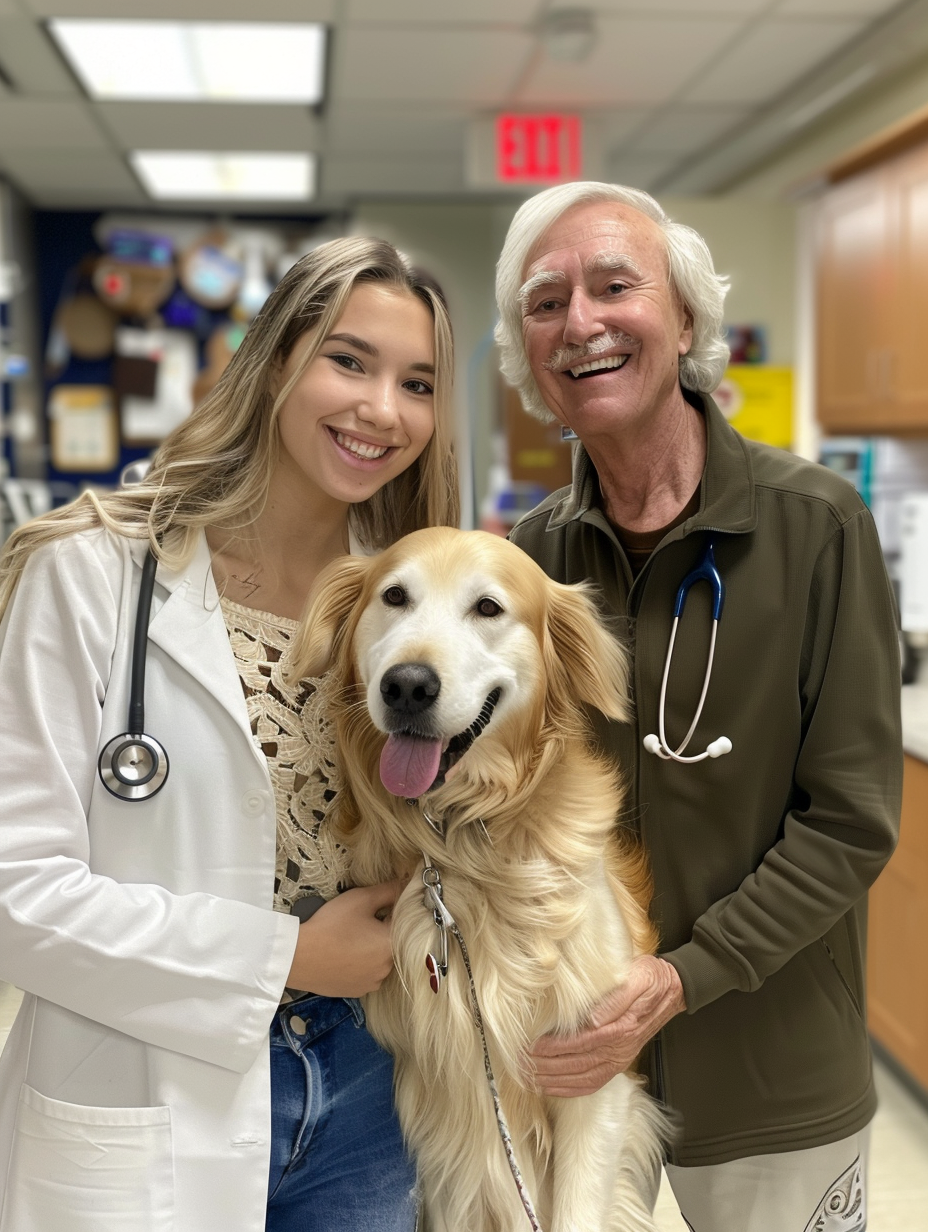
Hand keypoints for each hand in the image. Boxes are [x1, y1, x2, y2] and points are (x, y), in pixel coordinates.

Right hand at [286, 881, 403, 997]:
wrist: (299, 957)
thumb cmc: (331, 926)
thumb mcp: (361, 899)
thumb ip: (388, 891)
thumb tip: (405, 885)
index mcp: (392, 945)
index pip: (400, 922)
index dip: (385, 912)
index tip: (369, 909)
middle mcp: (388, 968)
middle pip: (390, 942)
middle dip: (379, 931)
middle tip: (355, 923)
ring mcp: (373, 983)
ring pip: (379, 959)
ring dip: (370, 949)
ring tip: (347, 939)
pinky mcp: (358, 991)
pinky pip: (366, 973)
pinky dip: (360, 964)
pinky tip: (343, 955)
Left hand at [527, 956, 685, 1097]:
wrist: (673, 990)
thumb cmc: (651, 979)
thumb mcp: (637, 977)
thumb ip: (616, 998)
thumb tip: (593, 1018)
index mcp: (621, 1027)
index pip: (581, 1042)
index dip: (554, 1047)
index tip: (531, 1047)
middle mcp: (620, 1048)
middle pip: (577, 1064)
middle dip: (546, 1066)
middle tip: (521, 1064)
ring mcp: (620, 1058)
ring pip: (582, 1077)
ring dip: (554, 1080)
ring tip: (530, 1077)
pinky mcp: (619, 1062)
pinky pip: (594, 1082)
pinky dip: (571, 1089)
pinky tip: (553, 1087)